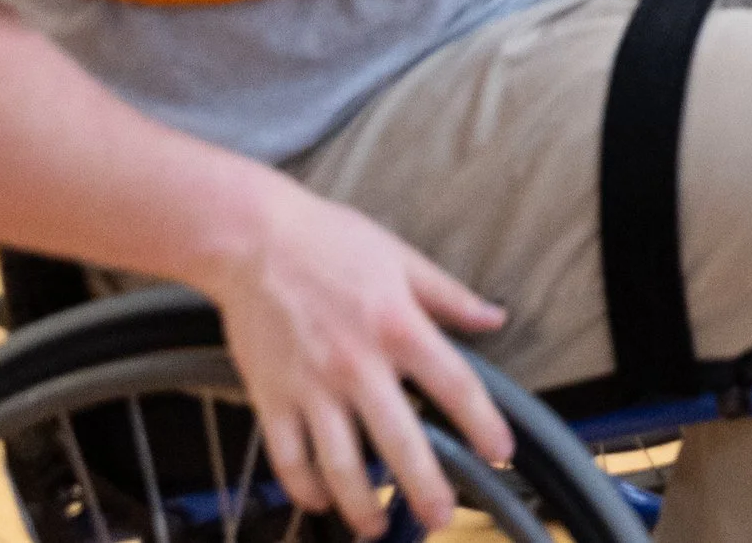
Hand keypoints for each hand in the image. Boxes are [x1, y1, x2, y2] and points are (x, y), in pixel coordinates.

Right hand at [204, 187, 510, 536]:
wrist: (251, 237)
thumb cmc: (326, 240)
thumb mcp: (401, 257)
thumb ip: (449, 295)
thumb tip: (494, 317)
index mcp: (397, 325)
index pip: (455, 386)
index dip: (483, 425)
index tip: (500, 454)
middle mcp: (358, 364)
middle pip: (400, 442)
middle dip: (425, 488)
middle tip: (440, 516)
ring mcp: (312, 385)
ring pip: (341, 464)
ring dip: (362, 505)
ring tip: (377, 526)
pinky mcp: (271, 396)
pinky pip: (289, 457)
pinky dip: (305, 488)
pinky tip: (320, 501)